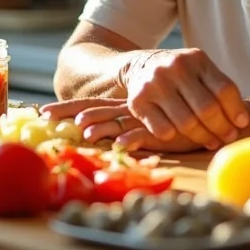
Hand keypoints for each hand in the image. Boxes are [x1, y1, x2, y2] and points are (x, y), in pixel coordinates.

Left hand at [40, 98, 203, 152]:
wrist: (207, 111)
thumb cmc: (172, 119)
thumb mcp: (144, 121)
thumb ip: (126, 126)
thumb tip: (103, 137)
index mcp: (122, 107)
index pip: (91, 105)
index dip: (68, 108)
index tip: (42, 111)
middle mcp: (129, 109)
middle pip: (95, 109)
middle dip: (70, 113)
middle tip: (46, 117)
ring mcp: (144, 118)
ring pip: (117, 120)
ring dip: (100, 126)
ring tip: (83, 131)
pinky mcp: (162, 130)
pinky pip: (144, 134)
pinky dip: (131, 140)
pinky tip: (120, 145)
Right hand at [123, 48, 247, 149]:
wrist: (140, 65)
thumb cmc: (180, 74)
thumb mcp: (199, 70)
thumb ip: (218, 88)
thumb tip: (241, 122)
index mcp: (196, 59)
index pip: (224, 89)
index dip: (236, 110)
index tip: (242, 124)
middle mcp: (175, 68)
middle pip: (207, 109)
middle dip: (221, 128)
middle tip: (227, 137)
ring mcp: (155, 84)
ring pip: (186, 123)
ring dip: (202, 137)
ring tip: (211, 141)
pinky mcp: (138, 101)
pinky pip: (164, 130)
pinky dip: (176, 137)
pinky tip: (181, 135)